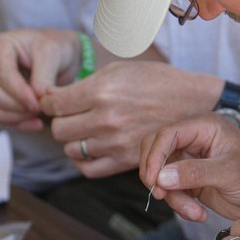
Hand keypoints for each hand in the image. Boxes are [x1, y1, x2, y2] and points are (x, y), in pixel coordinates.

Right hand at [0, 28, 79, 130]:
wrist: (58, 58)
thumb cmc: (54, 49)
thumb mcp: (54, 53)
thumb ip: (44, 75)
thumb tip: (37, 98)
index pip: (2, 73)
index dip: (19, 92)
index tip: (37, 103)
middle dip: (17, 106)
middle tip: (41, 109)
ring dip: (14, 117)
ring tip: (38, 116)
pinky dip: (14, 123)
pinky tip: (34, 122)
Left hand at [39, 61, 221, 176]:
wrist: (191, 102)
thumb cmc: (154, 81)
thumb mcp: (117, 70)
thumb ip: (82, 84)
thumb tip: (49, 95)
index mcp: (102, 90)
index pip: (53, 104)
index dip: (48, 102)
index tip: (54, 101)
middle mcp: (106, 118)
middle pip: (59, 129)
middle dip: (60, 120)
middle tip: (71, 114)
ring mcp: (116, 142)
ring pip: (71, 149)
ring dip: (74, 140)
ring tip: (85, 129)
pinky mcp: (126, 161)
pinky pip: (88, 169)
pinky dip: (84, 160)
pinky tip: (92, 147)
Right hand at [139, 114, 239, 221]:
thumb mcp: (229, 172)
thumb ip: (195, 172)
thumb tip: (162, 176)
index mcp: (204, 127)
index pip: (167, 135)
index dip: (155, 155)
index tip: (153, 179)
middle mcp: (194, 141)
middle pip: (156, 151)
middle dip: (156, 175)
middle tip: (161, 195)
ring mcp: (191, 161)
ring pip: (162, 175)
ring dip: (172, 196)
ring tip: (193, 212)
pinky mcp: (191, 180)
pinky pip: (172, 190)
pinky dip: (180, 204)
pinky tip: (198, 213)